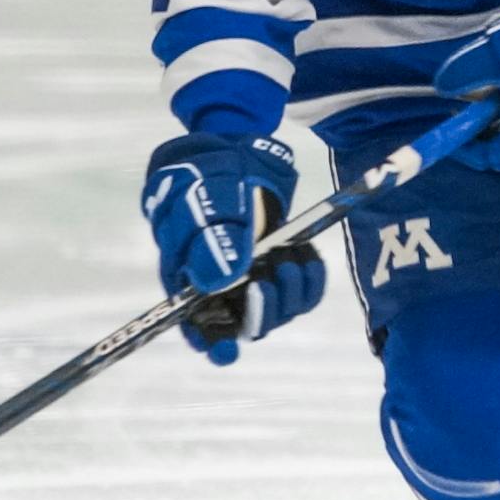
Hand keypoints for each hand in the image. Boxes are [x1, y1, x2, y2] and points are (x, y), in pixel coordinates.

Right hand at [141, 132, 326, 363]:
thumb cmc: (200, 175)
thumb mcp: (201, 198)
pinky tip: (304, 252)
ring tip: (287, 254)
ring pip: (279, 310)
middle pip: (245, 325)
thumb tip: (217, 281)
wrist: (231, 149)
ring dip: (290, 290)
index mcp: (188, 278)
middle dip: (263, 309)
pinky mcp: (282, 266)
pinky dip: (311, 276)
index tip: (228, 351)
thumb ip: (209, 238)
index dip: (214, 345)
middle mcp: (222, 288)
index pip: (199, 328)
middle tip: (270, 275)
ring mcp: (254, 278)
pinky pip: (305, 290)